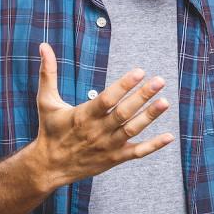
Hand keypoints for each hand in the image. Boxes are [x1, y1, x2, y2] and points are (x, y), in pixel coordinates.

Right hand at [33, 42, 173, 187]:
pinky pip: (137, 153)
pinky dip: (154, 146)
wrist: (48, 167)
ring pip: (132, 130)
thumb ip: (48, 73)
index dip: (123, 85)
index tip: (139, 71)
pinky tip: (170, 136)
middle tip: (160, 81)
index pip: (106, 99)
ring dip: (150, 116)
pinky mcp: (114, 159)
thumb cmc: (50, 130)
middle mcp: (97, 131)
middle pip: (123, 113)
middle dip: (142, 96)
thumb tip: (43, 46)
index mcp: (83, 116)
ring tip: (166, 102)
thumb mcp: (46, 101)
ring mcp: (107, 146)